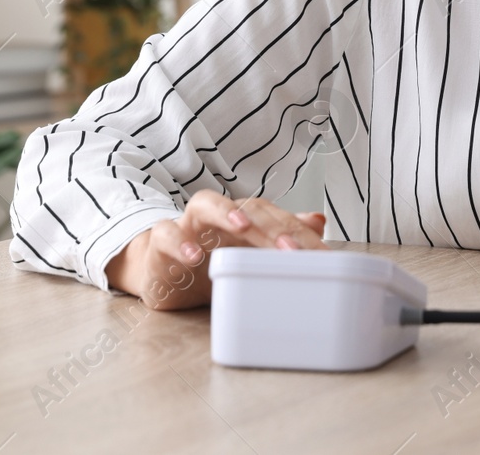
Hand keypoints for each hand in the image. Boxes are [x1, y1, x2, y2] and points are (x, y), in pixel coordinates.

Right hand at [103, 190, 327, 309]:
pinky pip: (166, 235)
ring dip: (225, 212)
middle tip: (290, 247)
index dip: (296, 232)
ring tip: (243, 227)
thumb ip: (281, 238)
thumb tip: (318, 221)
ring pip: (204, 203)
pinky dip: (179, 242)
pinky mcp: (160, 245)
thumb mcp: (248, 256)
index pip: (274, 216)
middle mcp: (218, 216)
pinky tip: (193, 256)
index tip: (319, 255)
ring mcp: (188, 226)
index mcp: (243, 218)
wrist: (164, 275)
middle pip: (247, 207)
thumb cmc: (210, 262)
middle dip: (270, 226)